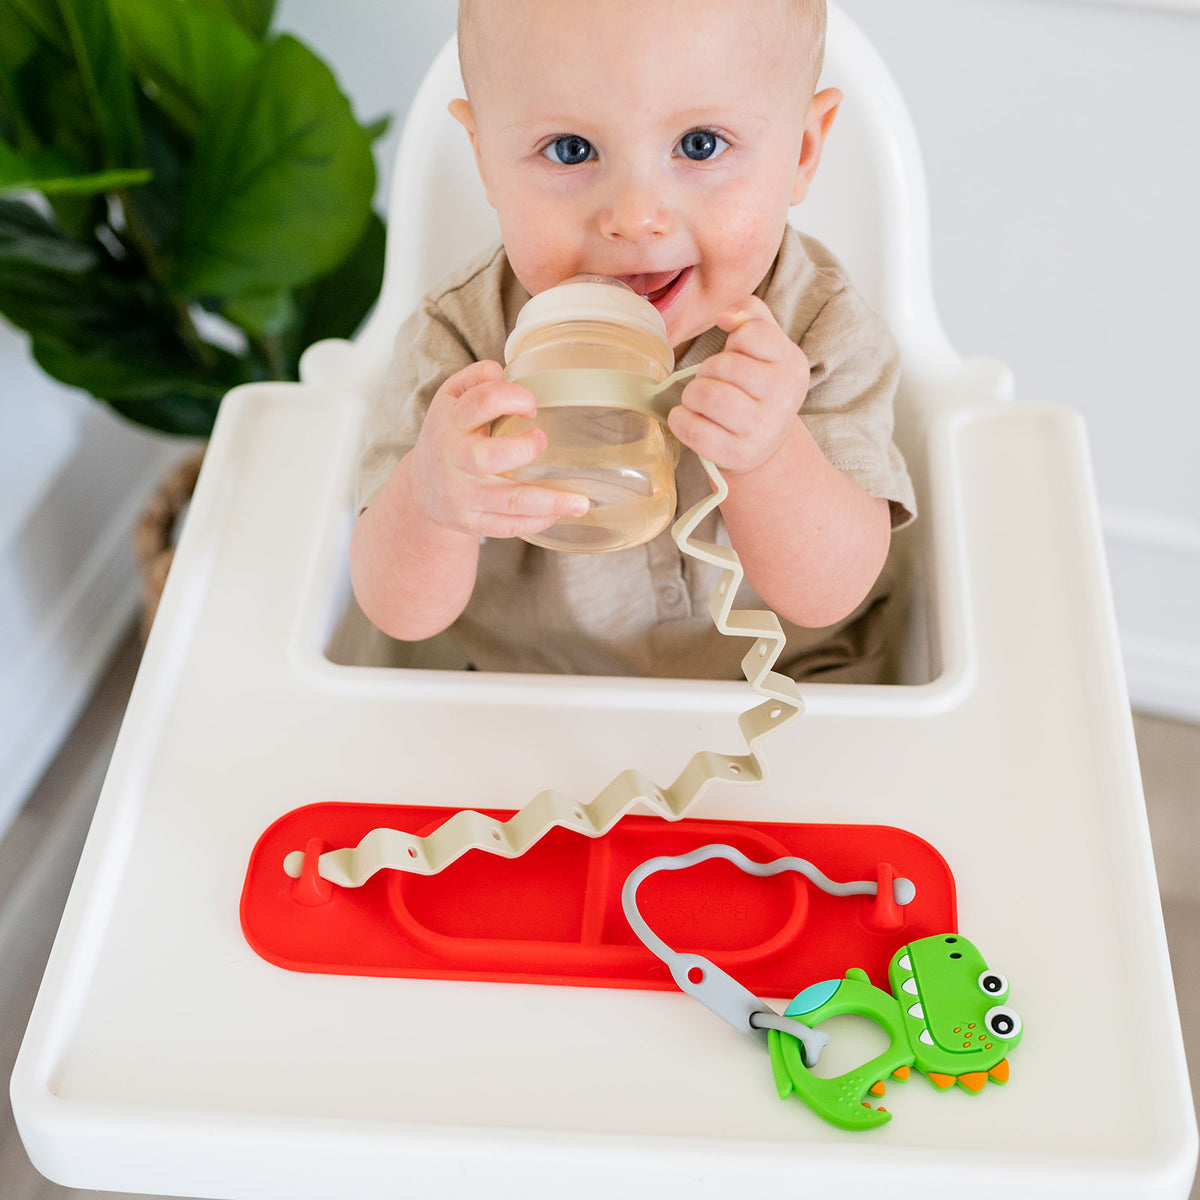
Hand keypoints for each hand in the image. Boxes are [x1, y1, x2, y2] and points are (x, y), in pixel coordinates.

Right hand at [406, 359, 587, 537]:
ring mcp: (462, 494)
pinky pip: (508, 525)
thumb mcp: (450, 401)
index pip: (480, 403)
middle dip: (524, 449)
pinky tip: (557, 515)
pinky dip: (537, 521)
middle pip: (488, 457)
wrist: (421, 489)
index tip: (532, 406)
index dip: (513, 397)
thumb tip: (500, 371)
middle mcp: (454, 459)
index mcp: (450, 423)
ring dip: (549, 501)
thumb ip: (474, 380)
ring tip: (580, 503)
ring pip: (509, 500)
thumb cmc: (448, 437)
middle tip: (543, 441)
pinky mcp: (470, 521)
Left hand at [668, 297, 809, 473]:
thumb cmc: (757, 387)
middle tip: (710, 380)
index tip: (736, 353)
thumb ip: (752, 314)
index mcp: (793, 365)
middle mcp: (783, 398)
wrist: (765, 444)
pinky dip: (680, 420)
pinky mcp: (735, 454)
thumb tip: (725, 316)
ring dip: (692, 394)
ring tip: (697, 398)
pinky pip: (694, 429)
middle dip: (707, 370)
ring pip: (708, 396)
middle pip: (725, 366)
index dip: (734, 340)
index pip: (752, 334)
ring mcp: (760, 429)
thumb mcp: (767, 347)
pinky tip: (687, 417)